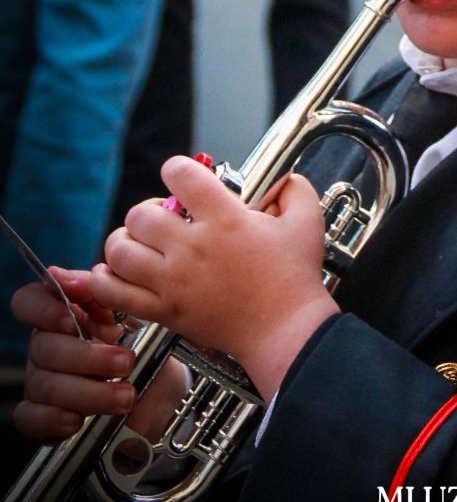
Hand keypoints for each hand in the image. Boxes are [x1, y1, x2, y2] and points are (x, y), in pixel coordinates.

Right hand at [11, 269, 135, 440]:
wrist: (159, 384)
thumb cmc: (138, 342)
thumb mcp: (127, 309)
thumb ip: (98, 289)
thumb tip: (61, 274)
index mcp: (61, 315)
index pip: (28, 302)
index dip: (43, 310)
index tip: (73, 321)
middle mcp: (46, 346)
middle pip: (42, 348)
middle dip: (87, 357)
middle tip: (125, 362)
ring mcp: (42, 381)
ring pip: (43, 385)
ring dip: (88, 392)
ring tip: (125, 395)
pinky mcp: (46, 415)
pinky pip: (30, 417)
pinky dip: (52, 419)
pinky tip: (77, 419)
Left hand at [90, 158, 337, 401]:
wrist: (286, 331)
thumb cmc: (295, 279)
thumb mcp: (306, 223)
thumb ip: (295, 191)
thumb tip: (285, 178)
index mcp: (225, 218)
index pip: (180, 174)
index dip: (177, 169)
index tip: (183, 179)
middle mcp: (193, 247)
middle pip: (140, 214)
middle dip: (148, 210)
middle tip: (163, 220)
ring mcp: (175, 281)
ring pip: (121, 251)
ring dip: (123, 242)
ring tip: (138, 244)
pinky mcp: (166, 311)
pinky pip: (116, 294)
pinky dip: (106, 281)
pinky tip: (115, 273)